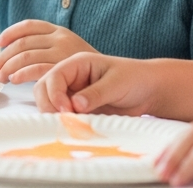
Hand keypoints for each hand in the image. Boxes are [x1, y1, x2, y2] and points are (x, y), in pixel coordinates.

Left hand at [0, 19, 96, 82]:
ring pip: (25, 56)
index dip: (10, 33)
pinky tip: (14, 80)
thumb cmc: (87, 71)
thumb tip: (17, 55)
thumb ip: (48, 48)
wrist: (113, 80)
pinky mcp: (63, 67)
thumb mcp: (69, 50)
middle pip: (22, 43)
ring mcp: (61, 52)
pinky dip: (21, 74)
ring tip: (2, 77)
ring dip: (9, 67)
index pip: (29, 25)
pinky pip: (36, 69)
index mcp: (59, 30)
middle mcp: (60, 38)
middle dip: (5, 56)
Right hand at [33, 52, 159, 115]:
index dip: (55, 94)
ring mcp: (71, 93)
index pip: (54, 76)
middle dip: (49, 105)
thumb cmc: (135, 79)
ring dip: (54, 115)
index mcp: (77, 64)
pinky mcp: (76, 108)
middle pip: (43, 89)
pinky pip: (61, 115)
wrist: (149, 91)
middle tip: (64, 120)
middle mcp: (70, 77)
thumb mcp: (117, 83)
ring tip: (71, 125)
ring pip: (48, 103)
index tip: (66, 111)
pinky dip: (63, 122)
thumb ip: (95, 93)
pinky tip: (75, 128)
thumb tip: (74, 105)